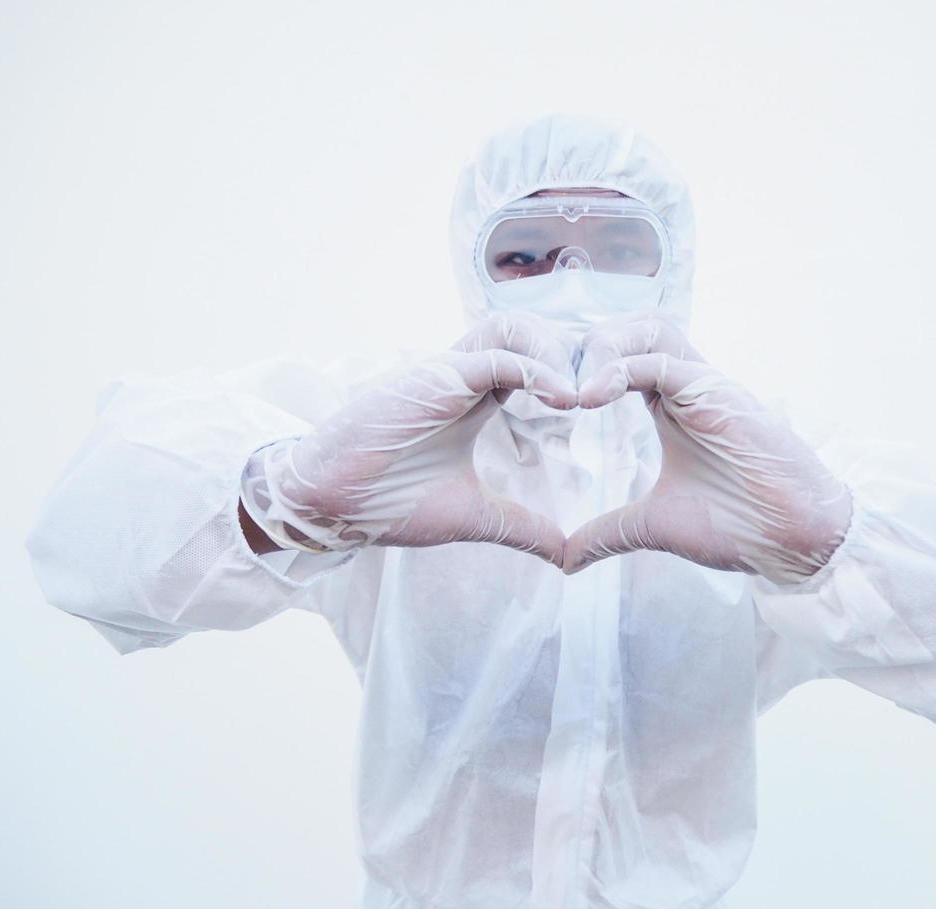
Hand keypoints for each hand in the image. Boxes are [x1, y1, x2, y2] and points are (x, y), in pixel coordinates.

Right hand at [242, 313, 577, 565]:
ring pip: (512, 328)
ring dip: (555, 352)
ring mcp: (446, 372)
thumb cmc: (388, 502)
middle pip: (528, 331)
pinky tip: (563, 399)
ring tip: (582, 394)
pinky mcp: (433, 377)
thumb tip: (565, 554)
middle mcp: (462, 377)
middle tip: (605, 390)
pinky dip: (534, 369)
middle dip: (572, 351)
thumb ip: (522, 527)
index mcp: (473, 399)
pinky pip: (494, 356)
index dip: (570, 372)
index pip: (532, 360)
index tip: (604, 404)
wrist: (330, 504)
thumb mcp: (474, 516)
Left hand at [563, 316, 853, 581]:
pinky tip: (590, 398)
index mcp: (672, 403)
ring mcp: (705, 384)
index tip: (541, 394)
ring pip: (647, 328)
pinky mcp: (716, 391)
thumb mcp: (653, 527)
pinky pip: (662, 360)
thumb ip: (607, 533)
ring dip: (601, 348)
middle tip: (546, 384)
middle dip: (584, 346)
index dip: (579, 364)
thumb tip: (565, 560)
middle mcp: (688, 384)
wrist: (794, 540)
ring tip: (569, 390)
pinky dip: (621, 369)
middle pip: (630, 327)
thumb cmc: (739, 526)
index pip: (620, 355)